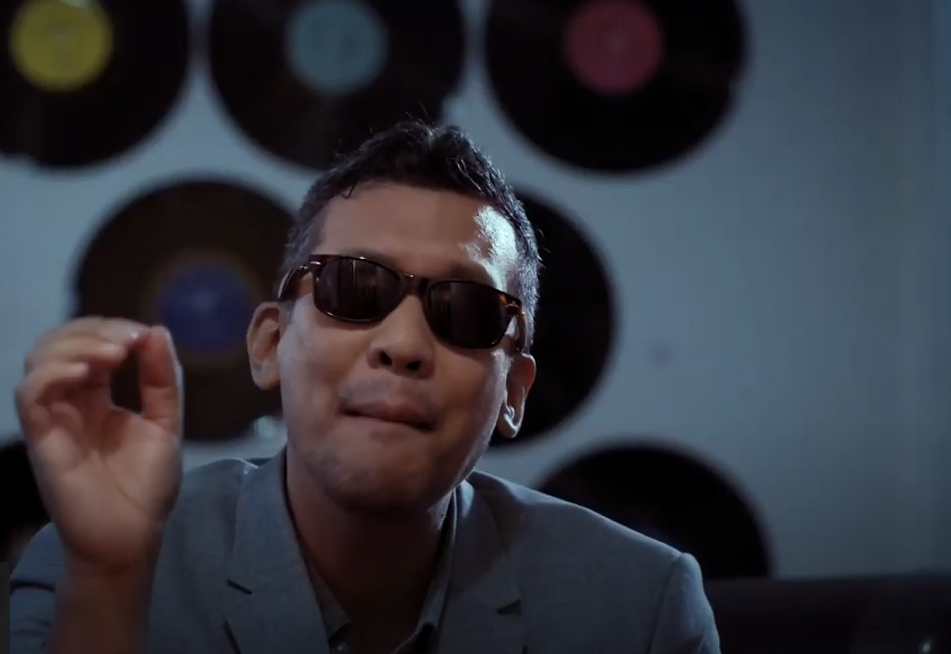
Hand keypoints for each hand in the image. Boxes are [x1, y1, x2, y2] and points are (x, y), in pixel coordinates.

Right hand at [15, 318, 183, 569]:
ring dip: (75, 345)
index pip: (89, 343)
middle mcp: (70, 402)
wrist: (133, 536)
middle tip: (127, 342)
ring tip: (113, 355)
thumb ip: (162, 379)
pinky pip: (29, 394)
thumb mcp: (165, 423)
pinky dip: (52, 372)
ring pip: (39, 359)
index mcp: (97, 396)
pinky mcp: (41, 438)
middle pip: (59, 343)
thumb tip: (157, 330)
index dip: (111, 328)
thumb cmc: (147, 485)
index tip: (143, 334)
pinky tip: (85, 372)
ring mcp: (53, 418)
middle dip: (94, 330)